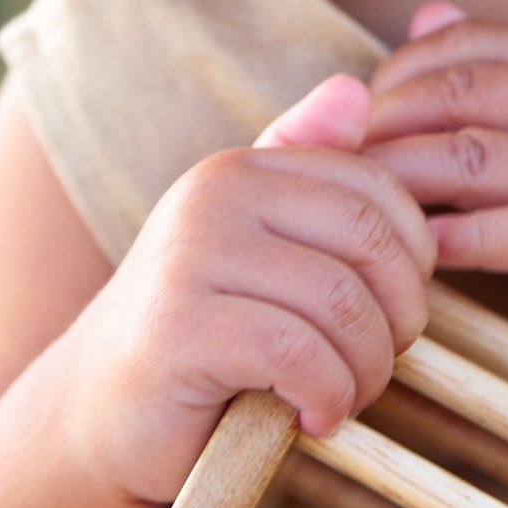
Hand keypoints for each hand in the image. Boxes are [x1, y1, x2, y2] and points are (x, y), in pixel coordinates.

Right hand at [65, 74, 435, 504]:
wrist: (96, 416)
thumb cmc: (199, 335)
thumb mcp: (255, 249)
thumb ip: (305, 175)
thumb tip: (356, 88)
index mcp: (242, 170)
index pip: (379, 193)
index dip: (410, 265)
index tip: (387, 318)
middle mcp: (213, 196)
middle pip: (370, 245)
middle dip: (397, 320)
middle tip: (372, 369)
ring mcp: (190, 257)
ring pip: (342, 303)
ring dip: (364, 370)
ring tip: (342, 399)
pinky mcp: (178, 329)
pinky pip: (299, 354)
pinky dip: (327, 396)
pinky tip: (312, 419)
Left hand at [362, 2, 507, 386]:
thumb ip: (501, 73)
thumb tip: (425, 12)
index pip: (472, 42)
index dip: (400, 70)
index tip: (357, 115)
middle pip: (461, 93)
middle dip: (384, 123)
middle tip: (333, 162)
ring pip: (475, 158)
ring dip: (400, 179)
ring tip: (354, 206)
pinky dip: (454, 239)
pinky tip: (415, 253)